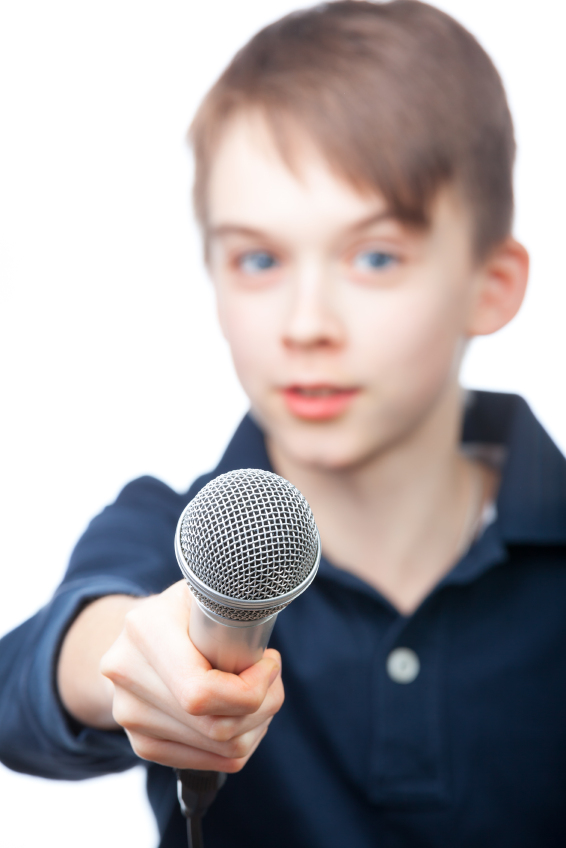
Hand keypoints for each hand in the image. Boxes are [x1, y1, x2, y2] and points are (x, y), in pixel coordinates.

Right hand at [100, 581, 283, 771]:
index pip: (201, 692)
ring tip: (261, 694)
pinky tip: (243, 715)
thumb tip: (262, 640)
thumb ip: (232, 606)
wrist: (136, 636)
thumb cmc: (185, 609)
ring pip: (219, 750)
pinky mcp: (142, 743)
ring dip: (256, 725)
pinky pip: (209, 763)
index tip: (269, 664)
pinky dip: (238, 744)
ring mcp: (130, 715)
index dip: (249, 690)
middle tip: (272, 677)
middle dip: (263, 706)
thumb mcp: (206, 589)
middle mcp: (127, 675)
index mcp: (145, 630)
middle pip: (216, 726)